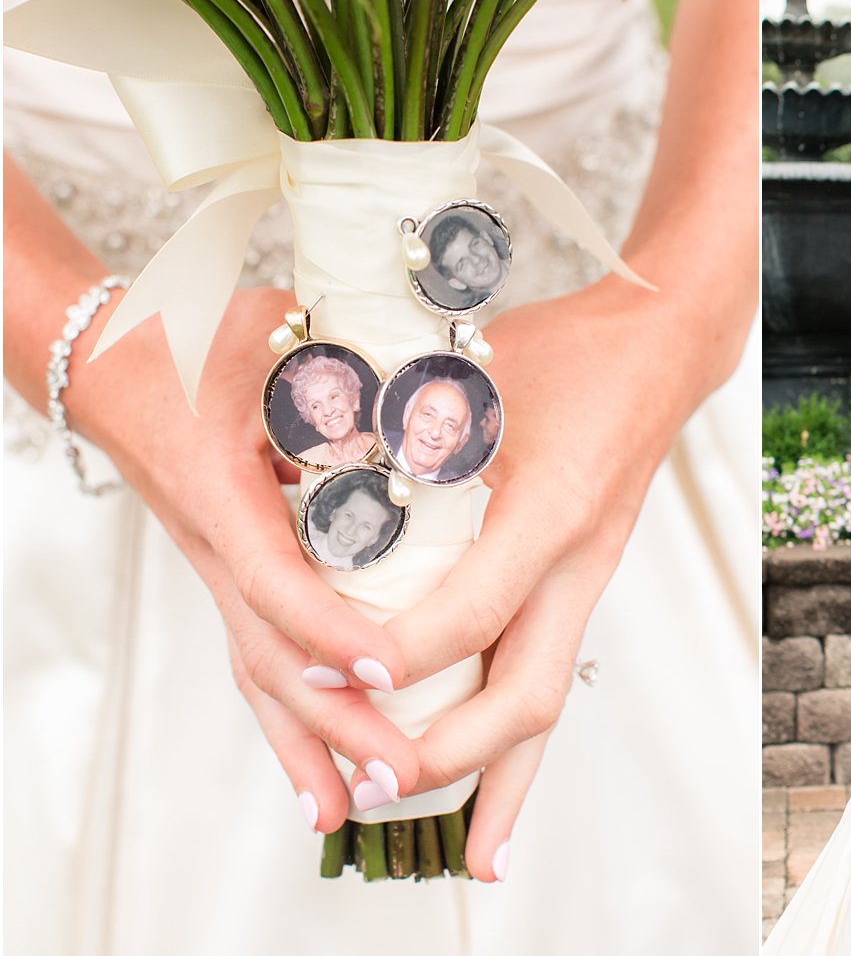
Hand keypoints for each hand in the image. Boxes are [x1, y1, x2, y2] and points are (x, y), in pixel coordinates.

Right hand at [3, 163, 418, 830]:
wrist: (118, 362)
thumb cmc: (197, 339)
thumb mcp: (276, 333)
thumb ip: (349, 362)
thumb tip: (441, 394)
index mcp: (224, 489)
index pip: (278, 577)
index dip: (333, 629)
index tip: (388, 669)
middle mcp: (217, 545)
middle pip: (273, 653)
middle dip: (338, 721)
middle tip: (400, 772)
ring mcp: (219, 571)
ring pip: (262, 672)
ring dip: (312, 743)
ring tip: (359, 808)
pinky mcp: (232, 580)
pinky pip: (258, 663)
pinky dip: (289, 724)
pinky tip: (322, 780)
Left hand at [354, 0, 756, 860]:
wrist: (667, 347)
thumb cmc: (572, 347)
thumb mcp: (472, 364)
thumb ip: (396, 413)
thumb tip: (297, 455)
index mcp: (549, 507)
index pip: (463, 615)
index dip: (386, 655)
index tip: (321, 667)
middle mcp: (575, 561)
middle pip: (521, 694)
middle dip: (444, 758)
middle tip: (374, 792)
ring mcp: (588, 577)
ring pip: (547, 701)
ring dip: (504, 783)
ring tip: (467, 854)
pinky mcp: (585, 579)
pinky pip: (554, 672)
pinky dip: (523, 739)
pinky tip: (496, 776)